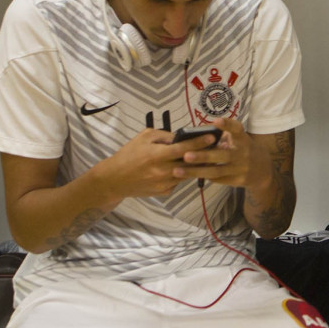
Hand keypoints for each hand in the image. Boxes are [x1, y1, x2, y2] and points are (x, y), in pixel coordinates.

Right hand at [95, 128, 212, 198]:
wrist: (115, 179)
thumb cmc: (129, 154)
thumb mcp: (144, 137)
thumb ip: (164, 135)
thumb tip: (181, 136)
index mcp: (158, 155)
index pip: (185, 148)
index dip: (200, 142)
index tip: (212, 137)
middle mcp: (164, 171)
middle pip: (191, 162)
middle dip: (203, 155)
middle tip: (214, 147)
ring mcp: (165, 183)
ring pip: (186, 173)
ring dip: (193, 165)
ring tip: (198, 157)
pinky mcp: (164, 192)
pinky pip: (178, 181)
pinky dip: (180, 175)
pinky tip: (178, 169)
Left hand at [173, 118, 272, 189]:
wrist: (263, 170)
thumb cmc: (243, 149)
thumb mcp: (239, 139)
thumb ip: (222, 136)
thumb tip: (195, 133)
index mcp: (243, 139)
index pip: (237, 129)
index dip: (227, 125)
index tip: (216, 121)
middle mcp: (243, 153)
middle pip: (222, 155)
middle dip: (204, 155)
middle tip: (186, 155)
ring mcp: (241, 168)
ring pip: (216, 171)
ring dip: (196, 171)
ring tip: (178, 170)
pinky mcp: (237, 181)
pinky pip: (218, 179)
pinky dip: (203, 177)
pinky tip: (188, 175)